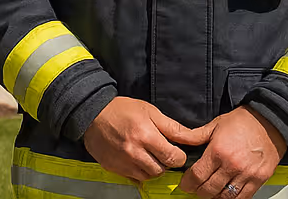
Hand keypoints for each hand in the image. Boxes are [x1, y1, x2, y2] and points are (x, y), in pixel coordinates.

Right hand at [84, 97, 209, 180]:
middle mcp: (134, 152)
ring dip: (152, 168)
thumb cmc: (123, 110)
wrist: (93, 113)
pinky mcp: (113, 168)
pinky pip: (133, 178)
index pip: (173, 158)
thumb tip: (193, 138)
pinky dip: (139, 171)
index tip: (176, 151)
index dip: (179, 156)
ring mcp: (122, 163)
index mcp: (146, 136)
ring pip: (148, 176)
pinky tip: (136, 159)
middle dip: (165, 163)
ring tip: (148, 155)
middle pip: (161, 170)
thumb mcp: (151, 111)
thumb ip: (173, 128)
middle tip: (161, 152)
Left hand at [179, 106, 287, 198]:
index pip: (197, 176)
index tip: (186, 184)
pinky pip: (242, 198)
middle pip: (208, 190)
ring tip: (211, 191)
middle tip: (197, 188)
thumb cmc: (244, 121)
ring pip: (224, 197)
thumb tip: (177, 139)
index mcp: (218, 151)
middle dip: (199, 191)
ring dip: (215, 196)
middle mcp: (231, 165)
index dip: (188, 183)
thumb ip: (195, 136)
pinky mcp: (259, 179)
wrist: (271, 120)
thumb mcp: (215, 124)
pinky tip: (226, 193)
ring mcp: (246, 174)